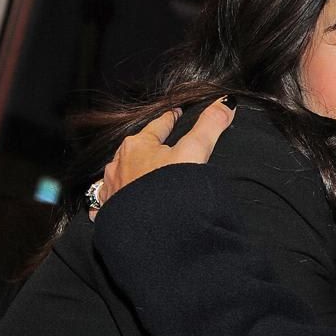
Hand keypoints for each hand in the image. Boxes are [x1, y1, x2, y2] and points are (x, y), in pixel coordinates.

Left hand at [89, 97, 236, 217]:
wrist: (154, 233)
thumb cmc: (170, 190)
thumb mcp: (195, 151)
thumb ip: (211, 125)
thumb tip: (226, 103)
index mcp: (138, 145)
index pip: (158, 125)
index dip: (170, 118)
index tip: (176, 114)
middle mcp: (120, 164)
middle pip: (136, 148)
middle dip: (148, 145)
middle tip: (160, 143)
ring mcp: (112, 188)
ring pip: (120, 172)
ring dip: (130, 170)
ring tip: (139, 171)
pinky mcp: (110, 211)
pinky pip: (109, 199)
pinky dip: (115, 196)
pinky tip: (120, 200)